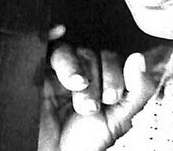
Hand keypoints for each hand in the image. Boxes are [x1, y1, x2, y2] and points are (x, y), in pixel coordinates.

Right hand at [38, 26, 157, 150]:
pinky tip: (57, 32)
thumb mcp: (120, 119)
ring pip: (66, 53)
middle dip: (94, 81)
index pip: (111, 59)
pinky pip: (40, 49)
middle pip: (89, 55)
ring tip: (76, 89)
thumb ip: (137, 91)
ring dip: (74, 69)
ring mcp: (55, 75)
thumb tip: (139, 59)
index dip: (114, 74)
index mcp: (102, 80)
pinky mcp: (33, 78)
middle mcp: (80, 74)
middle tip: (91, 107)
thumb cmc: (86, 143)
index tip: (112, 98)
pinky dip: (49, 35)